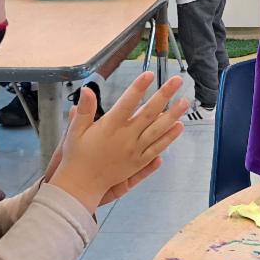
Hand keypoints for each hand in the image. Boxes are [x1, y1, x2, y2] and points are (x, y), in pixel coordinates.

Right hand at [48, 72, 188, 212]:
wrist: (81, 186)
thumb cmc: (76, 156)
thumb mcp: (75, 131)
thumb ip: (84, 110)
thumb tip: (87, 89)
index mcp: (109, 127)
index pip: (127, 103)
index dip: (138, 87)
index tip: (148, 74)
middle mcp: (125, 138)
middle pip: (148, 113)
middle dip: (164, 95)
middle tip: (178, 81)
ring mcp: (134, 151)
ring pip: (158, 130)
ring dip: (173, 115)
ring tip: (185, 102)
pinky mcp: (138, 163)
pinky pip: (157, 148)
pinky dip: (169, 137)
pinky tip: (179, 127)